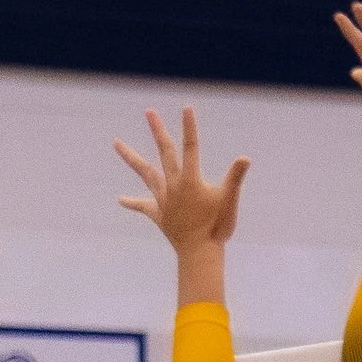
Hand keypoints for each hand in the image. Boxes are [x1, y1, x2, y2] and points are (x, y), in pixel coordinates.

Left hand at [114, 106, 249, 281]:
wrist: (200, 253)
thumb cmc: (218, 227)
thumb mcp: (229, 200)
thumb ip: (235, 177)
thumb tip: (245, 158)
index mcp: (191, 179)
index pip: (191, 147)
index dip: (189, 127)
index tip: (186, 108)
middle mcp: (173, 185)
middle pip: (165, 152)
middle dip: (158, 131)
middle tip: (149, 112)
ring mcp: (163, 199)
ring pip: (145, 173)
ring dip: (131, 157)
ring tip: (116, 143)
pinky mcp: (158, 214)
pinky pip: (143, 206)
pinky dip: (132, 202)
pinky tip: (120, 199)